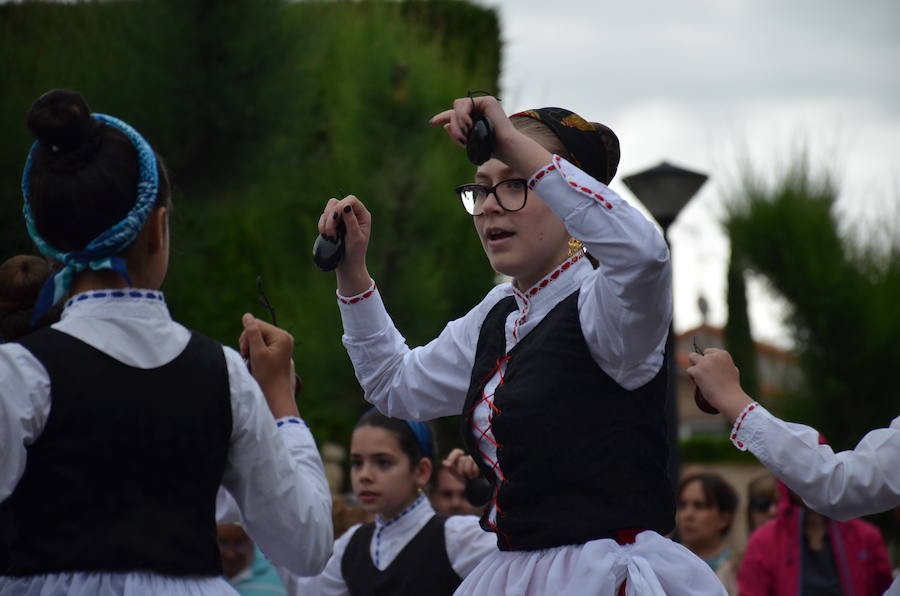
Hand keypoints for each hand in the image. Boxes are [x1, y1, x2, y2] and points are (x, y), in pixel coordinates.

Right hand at [239, 313, 298, 417]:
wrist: (276, 393)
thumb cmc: (267, 375)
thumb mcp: (257, 352)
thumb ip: (252, 333)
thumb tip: (247, 315)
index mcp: (282, 336)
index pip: (257, 324)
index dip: (247, 336)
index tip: (246, 352)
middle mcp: (284, 337)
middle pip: (258, 329)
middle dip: (249, 342)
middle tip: (247, 356)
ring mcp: (282, 344)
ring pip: (258, 337)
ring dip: (251, 347)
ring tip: (251, 359)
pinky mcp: (278, 350)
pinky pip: (262, 344)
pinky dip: (255, 351)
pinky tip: (255, 360)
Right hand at [317, 194, 372, 295]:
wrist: (348, 265)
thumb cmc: (355, 253)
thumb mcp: (355, 238)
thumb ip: (351, 221)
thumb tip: (346, 206)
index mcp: (362, 215)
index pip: (351, 200)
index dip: (341, 206)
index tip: (335, 218)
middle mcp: (353, 214)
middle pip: (337, 202)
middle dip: (331, 216)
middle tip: (332, 232)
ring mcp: (342, 217)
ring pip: (329, 208)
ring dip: (326, 222)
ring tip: (330, 236)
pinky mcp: (333, 223)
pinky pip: (323, 217)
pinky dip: (322, 225)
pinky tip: (326, 236)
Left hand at [429, 95, 551, 180]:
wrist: (505, 148)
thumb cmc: (490, 149)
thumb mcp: (469, 143)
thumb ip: (457, 135)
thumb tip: (445, 125)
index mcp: (475, 119)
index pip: (455, 115)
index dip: (442, 117)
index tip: (431, 123)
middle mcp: (479, 110)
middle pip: (454, 110)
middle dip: (453, 124)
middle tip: (460, 137)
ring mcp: (483, 104)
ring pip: (457, 106)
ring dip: (457, 121)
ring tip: (466, 133)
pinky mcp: (487, 101)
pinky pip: (465, 104)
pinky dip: (463, 116)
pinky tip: (469, 125)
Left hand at [442, 448, 479, 482]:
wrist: (476, 487)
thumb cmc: (466, 480)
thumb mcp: (457, 475)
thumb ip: (451, 468)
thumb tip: (443, 462)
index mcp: (462, 459)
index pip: (457, 452)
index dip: (452, 457)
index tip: (448, 465)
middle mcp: (469, 457)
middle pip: (462, 459)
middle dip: (461, 470)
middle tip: (464, 476)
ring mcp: (476, 460)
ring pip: (469, 460)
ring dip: (468, 471)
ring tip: (470, 476)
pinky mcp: (481, 463)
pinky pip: (476, 465)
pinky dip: (474, 471)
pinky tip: (475, 475)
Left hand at [686, 348, 753, 421]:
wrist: (729, 397)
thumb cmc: (731, 387)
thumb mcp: (732, 370)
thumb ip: (723, 364)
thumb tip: (717, 363)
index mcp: (722, 354)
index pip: (707, 351)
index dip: (706, 361)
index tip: (709, 370)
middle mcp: (713, 356)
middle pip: (698, 354)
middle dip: (698, 363)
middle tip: (703, 374)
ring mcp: (704, 362)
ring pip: (691, 358)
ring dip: (694, 367)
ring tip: (701, 378)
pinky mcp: (697, 370)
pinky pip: (689, 370)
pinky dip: (692, 377)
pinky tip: (700, 383)